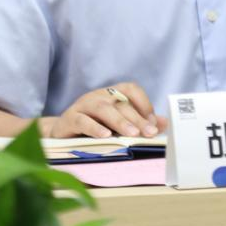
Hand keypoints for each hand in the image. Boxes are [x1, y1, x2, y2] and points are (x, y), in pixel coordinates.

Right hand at [42, 82, 167, 138]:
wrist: (61, 131)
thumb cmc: (94, 125)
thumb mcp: (116, 123)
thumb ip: (139, 122)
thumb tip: (164, 123)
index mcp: (111, 93)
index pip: (131, 89)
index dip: (144, 103)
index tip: (153, 122)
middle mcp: (99, 95)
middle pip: (120, 104)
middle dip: (137, 118)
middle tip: (149, 133)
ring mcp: (84, 105)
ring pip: (104, 109)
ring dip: (119, 122)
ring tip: (132, 134)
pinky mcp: (70, 118)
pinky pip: (83, 120)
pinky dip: (95, 128)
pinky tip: (105, 136)